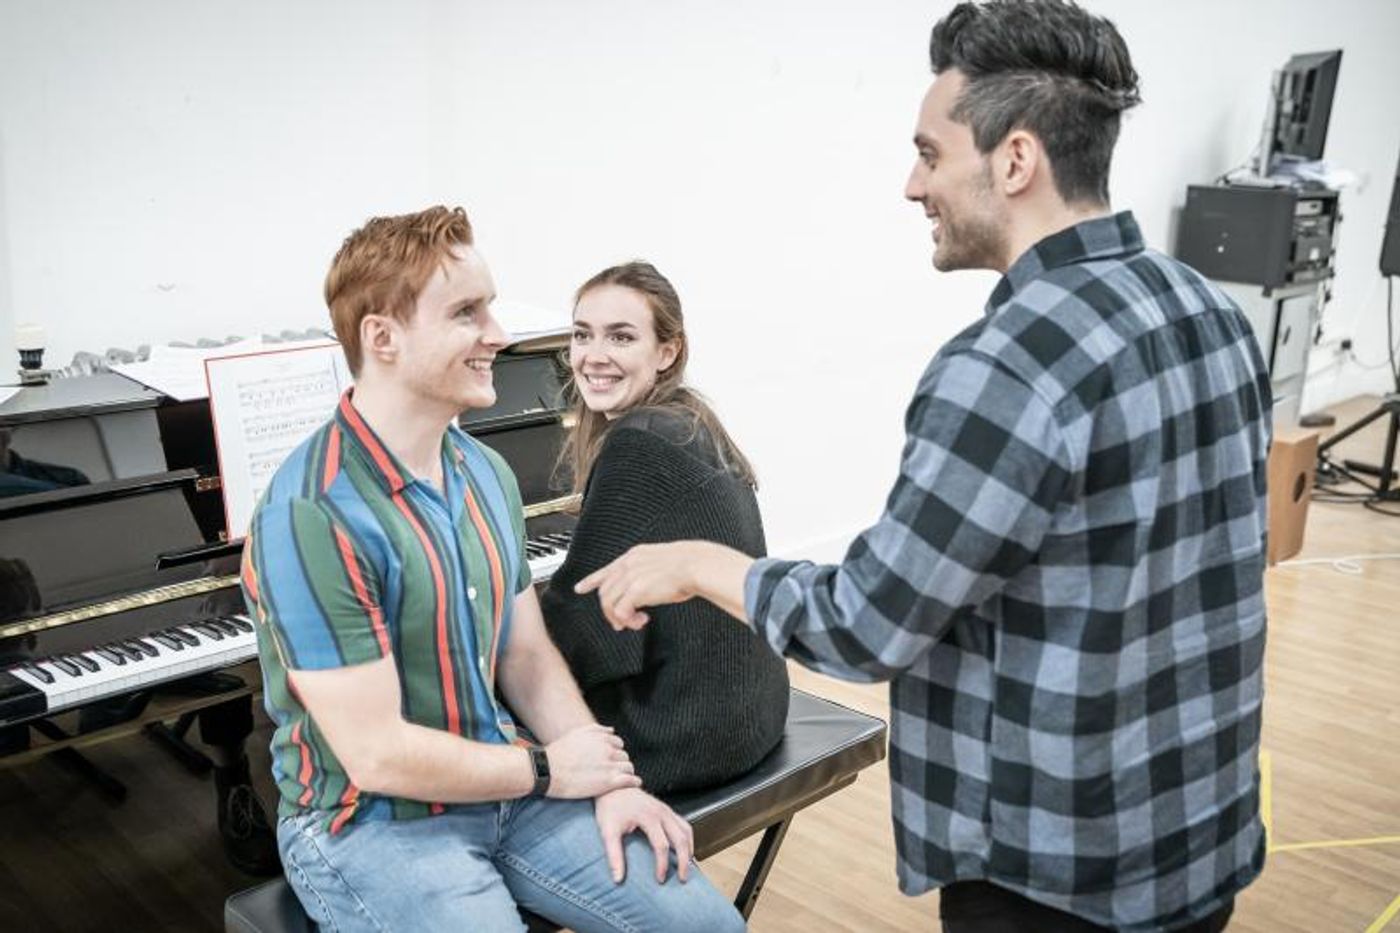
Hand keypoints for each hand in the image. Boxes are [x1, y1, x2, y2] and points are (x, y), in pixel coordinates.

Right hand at [544, 724, 640, 798]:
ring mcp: (610, 765)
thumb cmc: (558, 753)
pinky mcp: (609, 781)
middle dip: (619, 762)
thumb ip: (596, 730)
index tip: (609, 760)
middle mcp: (608, 749)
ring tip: (621, 779)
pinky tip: (634, 783)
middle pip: (624, 756)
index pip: (618, 744)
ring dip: (626, 772)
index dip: (614, 752)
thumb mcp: (576, 734)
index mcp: (601, 738)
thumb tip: (612, 730)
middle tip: (612, 772)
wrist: (546, 771)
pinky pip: (631, 780)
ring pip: (629, 767)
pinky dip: (634, 781)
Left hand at [573, 543, 696, 630]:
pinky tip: (641, 621)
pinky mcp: (637, 589)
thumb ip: (648, 572)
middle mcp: (628, 564)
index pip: (606, 570)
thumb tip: (643, 591)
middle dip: (610, 611)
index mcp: (634, 556)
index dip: (591, 580)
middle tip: (621, 623)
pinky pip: (621, 611)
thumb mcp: (662, 563)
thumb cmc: (688, 566)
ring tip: (635, 623)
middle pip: (604, 591)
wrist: (697, 565)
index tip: (580, 588)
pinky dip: (628, 620)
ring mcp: (631, 576)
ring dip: (620, 618)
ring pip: (609, 603)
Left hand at [593, 786, 693, 884]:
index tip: (660, 879)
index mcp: (649, 817)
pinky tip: (684, 849)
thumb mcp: (608, 831)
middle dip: (684, 861)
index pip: (662, 845)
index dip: (662, 865)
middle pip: (680, 839)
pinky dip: (687, 838)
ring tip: (687, 866)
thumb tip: (618, 878)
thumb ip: (614, 855)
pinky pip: (683, 824)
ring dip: (689, 849)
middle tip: (682, 878)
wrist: (612, 786)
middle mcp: (661, 812)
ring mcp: (666, 809)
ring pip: (686, 830)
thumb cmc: (610, 807)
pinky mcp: (666, 809)